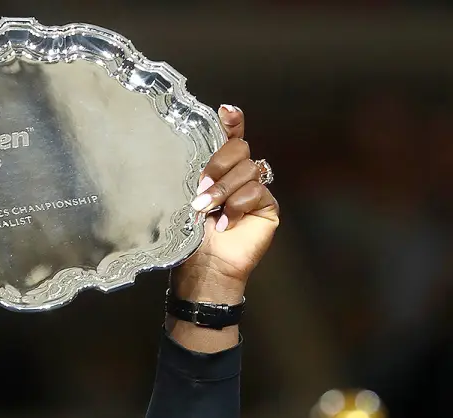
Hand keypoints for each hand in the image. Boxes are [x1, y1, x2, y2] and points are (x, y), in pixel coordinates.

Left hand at [172, 106, 279, 303]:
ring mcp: (255, 190)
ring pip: (248, 170)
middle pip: (240, 148)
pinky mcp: (267, 207)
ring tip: (207, 211)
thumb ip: (193, 174)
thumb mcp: (185, 200)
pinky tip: (225, 224)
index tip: (226, 112)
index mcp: (219, 170)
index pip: (231, 137)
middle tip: (201, 188)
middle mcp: (239, 176)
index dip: (232, 122)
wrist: (204, 271)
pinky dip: (238, 206)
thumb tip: (192, 150)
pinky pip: (257, 191)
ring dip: (224, 190)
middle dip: (218, 164)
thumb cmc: (190, 240)